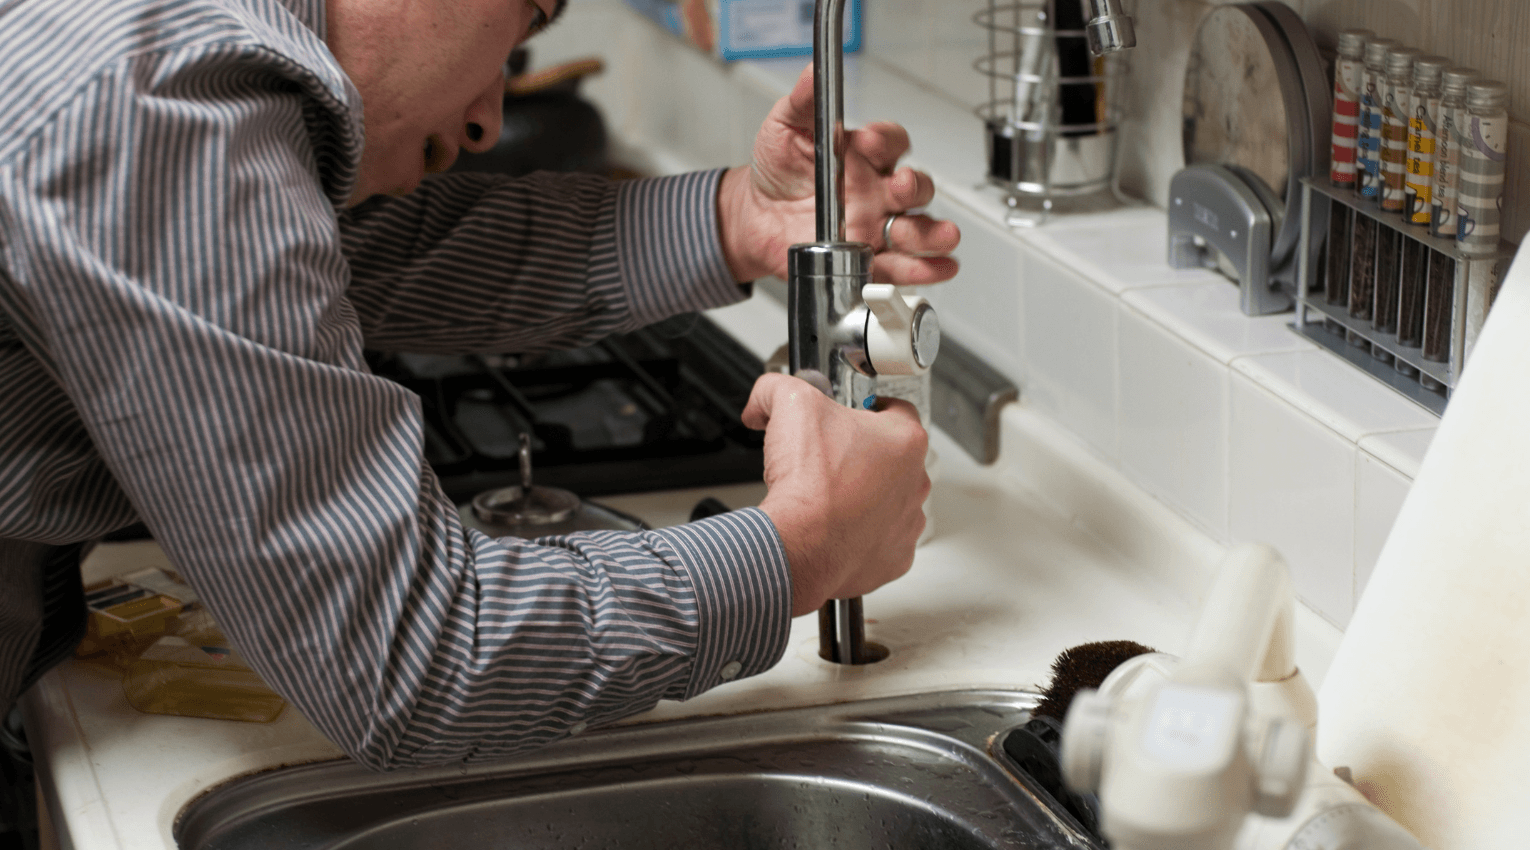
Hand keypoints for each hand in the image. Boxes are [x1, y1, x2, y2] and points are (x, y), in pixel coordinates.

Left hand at [718, 64, 960, 284]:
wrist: (754, 217)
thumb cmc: (777, 170)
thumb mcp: (785, 127)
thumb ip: (803, 101)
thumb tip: (814, 72)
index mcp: (864, 156)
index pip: (892, 143)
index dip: (886, 141)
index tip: (866, 142)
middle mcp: (878, 191)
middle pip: (915, 188)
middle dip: (914, 188)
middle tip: (899, 189)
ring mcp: (877, 226)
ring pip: (918, 229)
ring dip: (932, 233)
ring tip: (939, 235)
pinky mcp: (869, 259)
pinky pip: (903, 267)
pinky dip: (925, 269)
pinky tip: (939, 267)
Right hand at [741, 373, 929, 615]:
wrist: (799, 545)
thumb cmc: (809, 484)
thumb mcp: (789, 405)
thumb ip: (777, 389)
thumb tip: (765, 397)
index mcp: (904, 441)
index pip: (897, 410)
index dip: (868, 408)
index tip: (851, 416)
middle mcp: (915, 482)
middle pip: (893, 458)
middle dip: (863, 455)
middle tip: (830, 458)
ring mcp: (907, 523)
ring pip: (890, 500)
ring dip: (866, 496)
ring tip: (830, 496)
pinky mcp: (894, 558)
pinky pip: (881, 540)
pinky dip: (861, 535)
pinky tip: (835, 527)